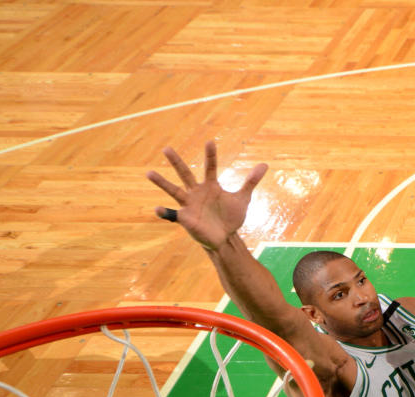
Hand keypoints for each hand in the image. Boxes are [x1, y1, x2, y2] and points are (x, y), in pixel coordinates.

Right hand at [147, 141, 267, 250]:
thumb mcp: (243, 199)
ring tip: (149, 172)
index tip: (210, 141)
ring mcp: (189, 205)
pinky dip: (165, 212)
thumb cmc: (230, 217)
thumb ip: (251, 181)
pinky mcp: (185, 218)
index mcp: (210, 186)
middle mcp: (197, 192)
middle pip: (185, 174)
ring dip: (162, 182)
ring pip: (173, 190)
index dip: (211, 155)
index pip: (210, 167)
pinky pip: (173, 214)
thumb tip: (265, 165)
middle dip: (177, 162)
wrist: (225, 238)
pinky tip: (157, 209)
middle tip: (166, 148)